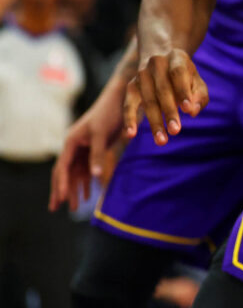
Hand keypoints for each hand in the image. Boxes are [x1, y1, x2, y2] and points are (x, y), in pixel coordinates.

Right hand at [49, 90, 123, 211]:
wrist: (121, 98)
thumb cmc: (109, 113)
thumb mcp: (102, 134)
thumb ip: (98, 154)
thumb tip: (94, 175)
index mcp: (71, 141)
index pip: (62, 167)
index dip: (61, 184)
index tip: (61, 199)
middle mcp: (74, 146)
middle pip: (64, 172)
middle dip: (61, 190)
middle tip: (56, 208)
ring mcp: (84, 148)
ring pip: (76, 173)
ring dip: (75, 189)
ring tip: (74, 208)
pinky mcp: (95, 149)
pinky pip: (87, 169)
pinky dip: (87, 182)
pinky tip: (89, 194)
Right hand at [122, 48, 209, 145]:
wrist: (160, 55)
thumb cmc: (184, 75)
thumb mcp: (196, 80)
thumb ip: (199, 95)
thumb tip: (192, 111)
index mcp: (175, 58)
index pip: (178, 74)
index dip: (183, 91)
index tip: (188, 110)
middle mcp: (156, 64)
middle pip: (162, 90)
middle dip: (169, 112)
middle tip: (176, 131)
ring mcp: (141, 75)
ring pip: (148, 100)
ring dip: (154, 122)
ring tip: (161, 141)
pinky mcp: (131, 86)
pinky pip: (128, 104)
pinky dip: (129, 119)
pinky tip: (130, 134)